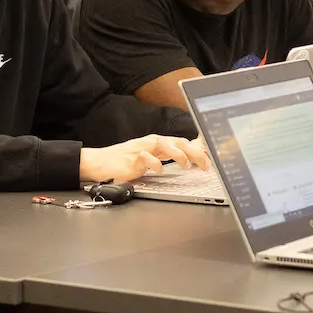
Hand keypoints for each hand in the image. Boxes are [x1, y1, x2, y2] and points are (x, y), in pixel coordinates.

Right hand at [78, 135, 209, 183]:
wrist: (99, 163)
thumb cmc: (124, 162)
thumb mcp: (150, 158)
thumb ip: (166, 156)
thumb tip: (187, 158)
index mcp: (158, 142)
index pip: (183, 141)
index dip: (199, 147)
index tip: (213, 156)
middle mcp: (152, 143)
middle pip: (178, 142)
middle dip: (195, 152)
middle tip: (206, 164)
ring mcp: (141, 149)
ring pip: (164, 145)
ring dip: (178, 154)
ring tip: (187, 165)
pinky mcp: (132, 159)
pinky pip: (146, 158)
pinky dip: (155, 163)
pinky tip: (161, 170)